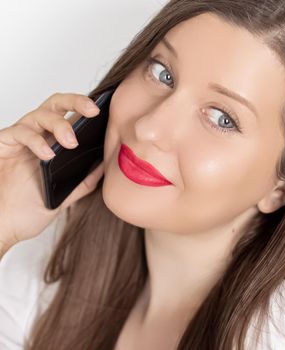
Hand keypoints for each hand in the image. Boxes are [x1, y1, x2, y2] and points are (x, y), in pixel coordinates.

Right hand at [0, 92, 104, 248]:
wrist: (1, 227)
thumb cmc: (26, 212)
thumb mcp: (64, 198)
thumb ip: (84, 182)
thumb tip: (107, 166)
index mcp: (54, 145)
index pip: (72, 117)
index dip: (88, 111)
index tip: (107, 112)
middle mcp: (37, 137)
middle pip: (56, 104)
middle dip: (76, 101)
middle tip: (93, 110)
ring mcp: (20, 140)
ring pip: (41, 114)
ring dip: (59, 124)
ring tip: (71, 143)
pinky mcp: (3, 145)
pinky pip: (20, 132)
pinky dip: (36, 141)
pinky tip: (47, 155)